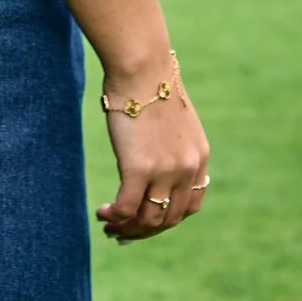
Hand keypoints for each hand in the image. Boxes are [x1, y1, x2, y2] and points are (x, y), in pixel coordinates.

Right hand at [96, 85, 209, 241]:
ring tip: (109, 224)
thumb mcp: (172, 122)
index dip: (167, 220)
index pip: (190, 207)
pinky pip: (126, 208)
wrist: (141, 68)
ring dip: (128, 228)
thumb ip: (170, 148)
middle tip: (122, 232)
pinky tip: (103, 212)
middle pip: (169, 219)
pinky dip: (114, 217)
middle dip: (144, 231)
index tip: (146, 221)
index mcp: (198, 158)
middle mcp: (187, 169)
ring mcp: (165, 172)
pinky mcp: (139, 169)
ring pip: (149, 220)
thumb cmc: (149, 86)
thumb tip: (152, 165)